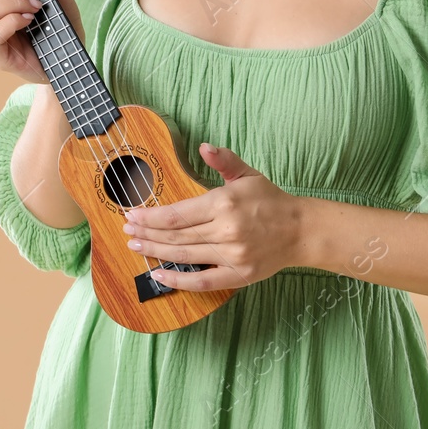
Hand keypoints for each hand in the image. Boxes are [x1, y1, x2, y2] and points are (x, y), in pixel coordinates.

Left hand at [122, 144, 305, 291]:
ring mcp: (232, 256)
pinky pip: (202, 281)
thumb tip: (204, 147)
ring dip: (156, 252)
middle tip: (127, 230)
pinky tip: (158, 274)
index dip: (151, 216)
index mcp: (225, 203)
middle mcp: (226, 230)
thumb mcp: (248, 175)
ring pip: (184, 256)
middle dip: (147, 233)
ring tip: (136, 246)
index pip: (177, 214)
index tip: (132, 215)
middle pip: (176, 235)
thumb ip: (224, 160)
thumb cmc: (271, 200)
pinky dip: (177, 280)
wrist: (300, 230)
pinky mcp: (238, 276)